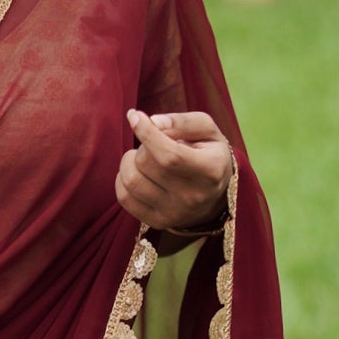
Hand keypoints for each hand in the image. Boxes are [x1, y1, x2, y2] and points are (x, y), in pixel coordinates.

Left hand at [115, 109, 231, 231]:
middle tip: (153, 144)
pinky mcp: (157, 222)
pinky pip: (124, 198)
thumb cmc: (209, 154)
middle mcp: (192, 197)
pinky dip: (122, 179)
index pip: (169, 154)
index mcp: (210, 171)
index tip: (134, 116)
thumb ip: (182, 121)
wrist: (216, 197)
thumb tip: (152, 122)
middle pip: (145, 164)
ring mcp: (173, 213)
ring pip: (131, 181)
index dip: (146, 132)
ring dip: (129, 162)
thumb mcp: (207, 131)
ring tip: (144, 158)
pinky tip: (136, 173)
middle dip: (142, 146)